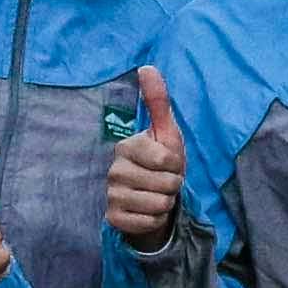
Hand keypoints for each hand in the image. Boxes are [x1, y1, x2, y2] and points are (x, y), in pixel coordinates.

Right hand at [100, 67, 184, 250]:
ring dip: (166, 203)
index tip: (169, 163)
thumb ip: (158, 101)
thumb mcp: (166, 132)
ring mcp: (111, 195)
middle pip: (165, 183)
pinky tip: (148, 212)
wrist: (151, 200)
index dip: (176, 164)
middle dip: (173, 185)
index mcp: (126, 147)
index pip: (165, 159)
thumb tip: (147, 66)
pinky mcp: (113, 218)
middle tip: (164, 182)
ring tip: (157, 196)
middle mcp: (114, 170)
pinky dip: (156, 220)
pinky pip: (148, 222)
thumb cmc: (161, 164)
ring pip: (158, 204)